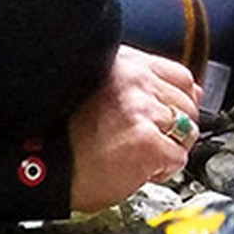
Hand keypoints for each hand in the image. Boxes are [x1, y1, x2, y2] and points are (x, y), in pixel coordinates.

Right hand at [66, 46, 200, 212]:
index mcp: (122, 63)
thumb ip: (141, 85)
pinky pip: (177, 159)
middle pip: (187, 103)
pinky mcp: (148, 142)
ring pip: (187, 131)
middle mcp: (134, 81)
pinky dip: (162, 170)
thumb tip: (193, 91)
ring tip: (138, 155)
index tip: (169, 115)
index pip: (179, 75)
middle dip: (174, 127)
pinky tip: (137, 169)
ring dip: (168, 148)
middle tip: (147, 141)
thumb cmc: (62, 135)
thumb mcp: (100, 91)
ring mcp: (142, 110)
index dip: (179, 100)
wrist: (41, 167)